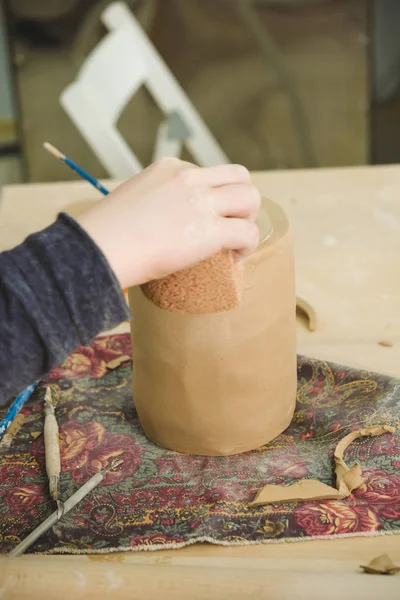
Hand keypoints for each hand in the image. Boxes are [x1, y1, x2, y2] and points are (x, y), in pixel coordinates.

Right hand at [76, 157, 260, 287]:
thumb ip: (154, 202)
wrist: (98, 250)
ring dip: (248, 220)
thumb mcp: (133, 201)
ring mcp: (201, 202)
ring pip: (250, 198)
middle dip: (242, 202)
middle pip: (240, 177)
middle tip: (231, 227)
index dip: (215, 198)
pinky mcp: (210, 229)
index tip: (208, 219)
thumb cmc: (106, 235)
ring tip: (235, 243)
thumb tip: (162, 223)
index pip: (209, 173)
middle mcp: (189, 177)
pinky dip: (247, 247)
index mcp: (169, 168)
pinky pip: (248, 233)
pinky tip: (233, 259)